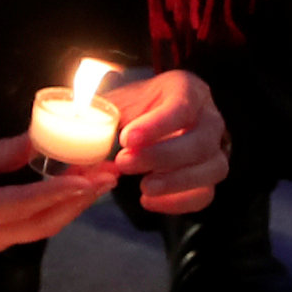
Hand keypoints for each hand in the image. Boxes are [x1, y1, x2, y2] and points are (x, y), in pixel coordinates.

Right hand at [0, 133, 114, 253]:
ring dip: (71, 206)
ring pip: (40, 228)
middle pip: (42, 223)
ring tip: (99, 181)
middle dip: (78, 201)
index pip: (26, 204)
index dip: (62, 192)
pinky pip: (29, 226)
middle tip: (109, 176)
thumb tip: (38, 143)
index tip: (91, 179)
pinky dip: (54, 208)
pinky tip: (72, 191)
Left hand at [103, 70, 231, 215]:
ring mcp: (215, 148)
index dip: (157, 126)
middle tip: (124, 163)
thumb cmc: (134, 109)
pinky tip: (148, 201)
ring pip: (212, 169)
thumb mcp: (117, 103)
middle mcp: (209, 117)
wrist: (150, 121)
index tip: (127, 139)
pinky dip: (178, 202)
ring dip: (175, 182)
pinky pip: (205, 194)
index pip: (182, 107)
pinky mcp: (209, 176)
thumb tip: (75, 143)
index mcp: (187, 90)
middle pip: (201, 142)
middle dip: (162, 157)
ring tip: (142, 188)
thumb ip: (99, 118)